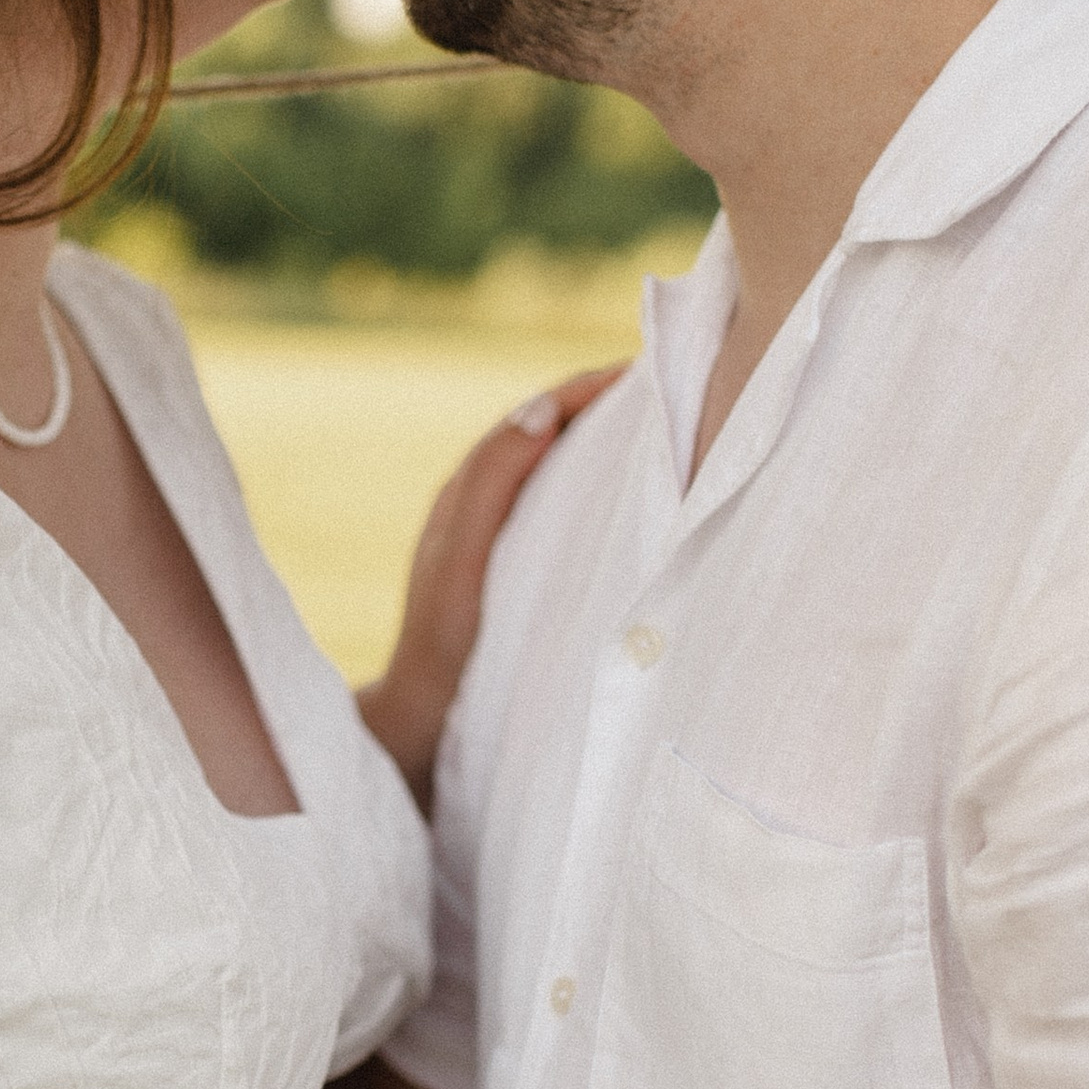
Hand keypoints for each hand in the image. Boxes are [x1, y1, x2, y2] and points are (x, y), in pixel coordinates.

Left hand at [357, 365, 624, 806]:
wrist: (420, 718)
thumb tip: (539, 412)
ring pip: (553, 470)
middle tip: (668, 387)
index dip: (585, 389)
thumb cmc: (443, 643)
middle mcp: (477, 506)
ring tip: (660, 429)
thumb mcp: (463, 559)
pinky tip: (626, 502)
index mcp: (467, 492)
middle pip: (547, 433)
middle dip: (602, 406)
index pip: (536, 416)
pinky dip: (592, 488)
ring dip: (601, 443)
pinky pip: (555, 509)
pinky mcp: (508, 571)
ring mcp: (493, 538)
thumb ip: (492, 486)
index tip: (644, 369)